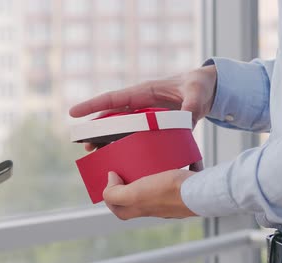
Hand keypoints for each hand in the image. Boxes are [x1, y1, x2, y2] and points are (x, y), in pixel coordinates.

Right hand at [69, 65, 216, 151]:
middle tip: (86, 147)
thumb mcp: (196, 92)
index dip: (92, 106)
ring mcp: (145, 115)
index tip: (73, 113)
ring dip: (108, 142)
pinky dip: (126, 146)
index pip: (113, 98)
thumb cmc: (199, 85)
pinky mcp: (153, 125)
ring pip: (120, 129)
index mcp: (144, 92)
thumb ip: (191, 103)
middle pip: (111, 118)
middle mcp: (140, 104)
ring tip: (97, 156)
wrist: (208, 91)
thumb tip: (187, 116)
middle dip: (96, 131)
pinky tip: (122, 159)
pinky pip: (134, 136)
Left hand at [103, 171, 196, 219]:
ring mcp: (171, 200)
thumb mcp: (133, 195)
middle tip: (127, 170)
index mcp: (142, 209)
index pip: (119, 210)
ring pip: (155, 188)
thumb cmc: (170, 193)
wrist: (203, 191)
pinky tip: (169, 159)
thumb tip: (111, 180)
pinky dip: (170, 169)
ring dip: (150, 175)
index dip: (110, 195)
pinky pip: (174, 178)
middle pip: (135, 199)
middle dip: (129, 185)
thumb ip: (114, 194)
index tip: (112, 177)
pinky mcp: (184, 189)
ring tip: (148, 162)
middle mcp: (156, 208)